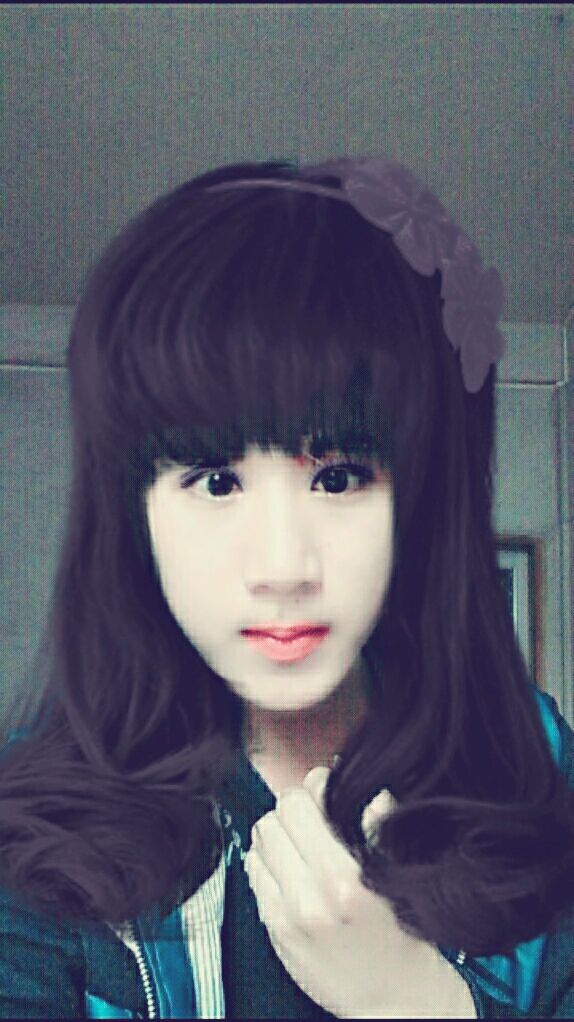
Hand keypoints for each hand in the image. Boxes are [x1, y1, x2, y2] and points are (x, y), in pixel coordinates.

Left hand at [244, 766, 475, 1018]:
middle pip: (272, 819)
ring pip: (258, 842)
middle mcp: (310, 897)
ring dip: (279, 837)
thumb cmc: (403, 930)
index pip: (297, 805)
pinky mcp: (275, 930)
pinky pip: (254, 872)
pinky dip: (269, 864)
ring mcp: (288, 915)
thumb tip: (330, 776)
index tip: (324, 794)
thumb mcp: (393, 866)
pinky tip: (294, 873)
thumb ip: (365, 816)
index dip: (311, 790)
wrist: (396, 997)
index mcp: (344, 876)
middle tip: (312, 820)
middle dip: (293, 813)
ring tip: (303, 848)